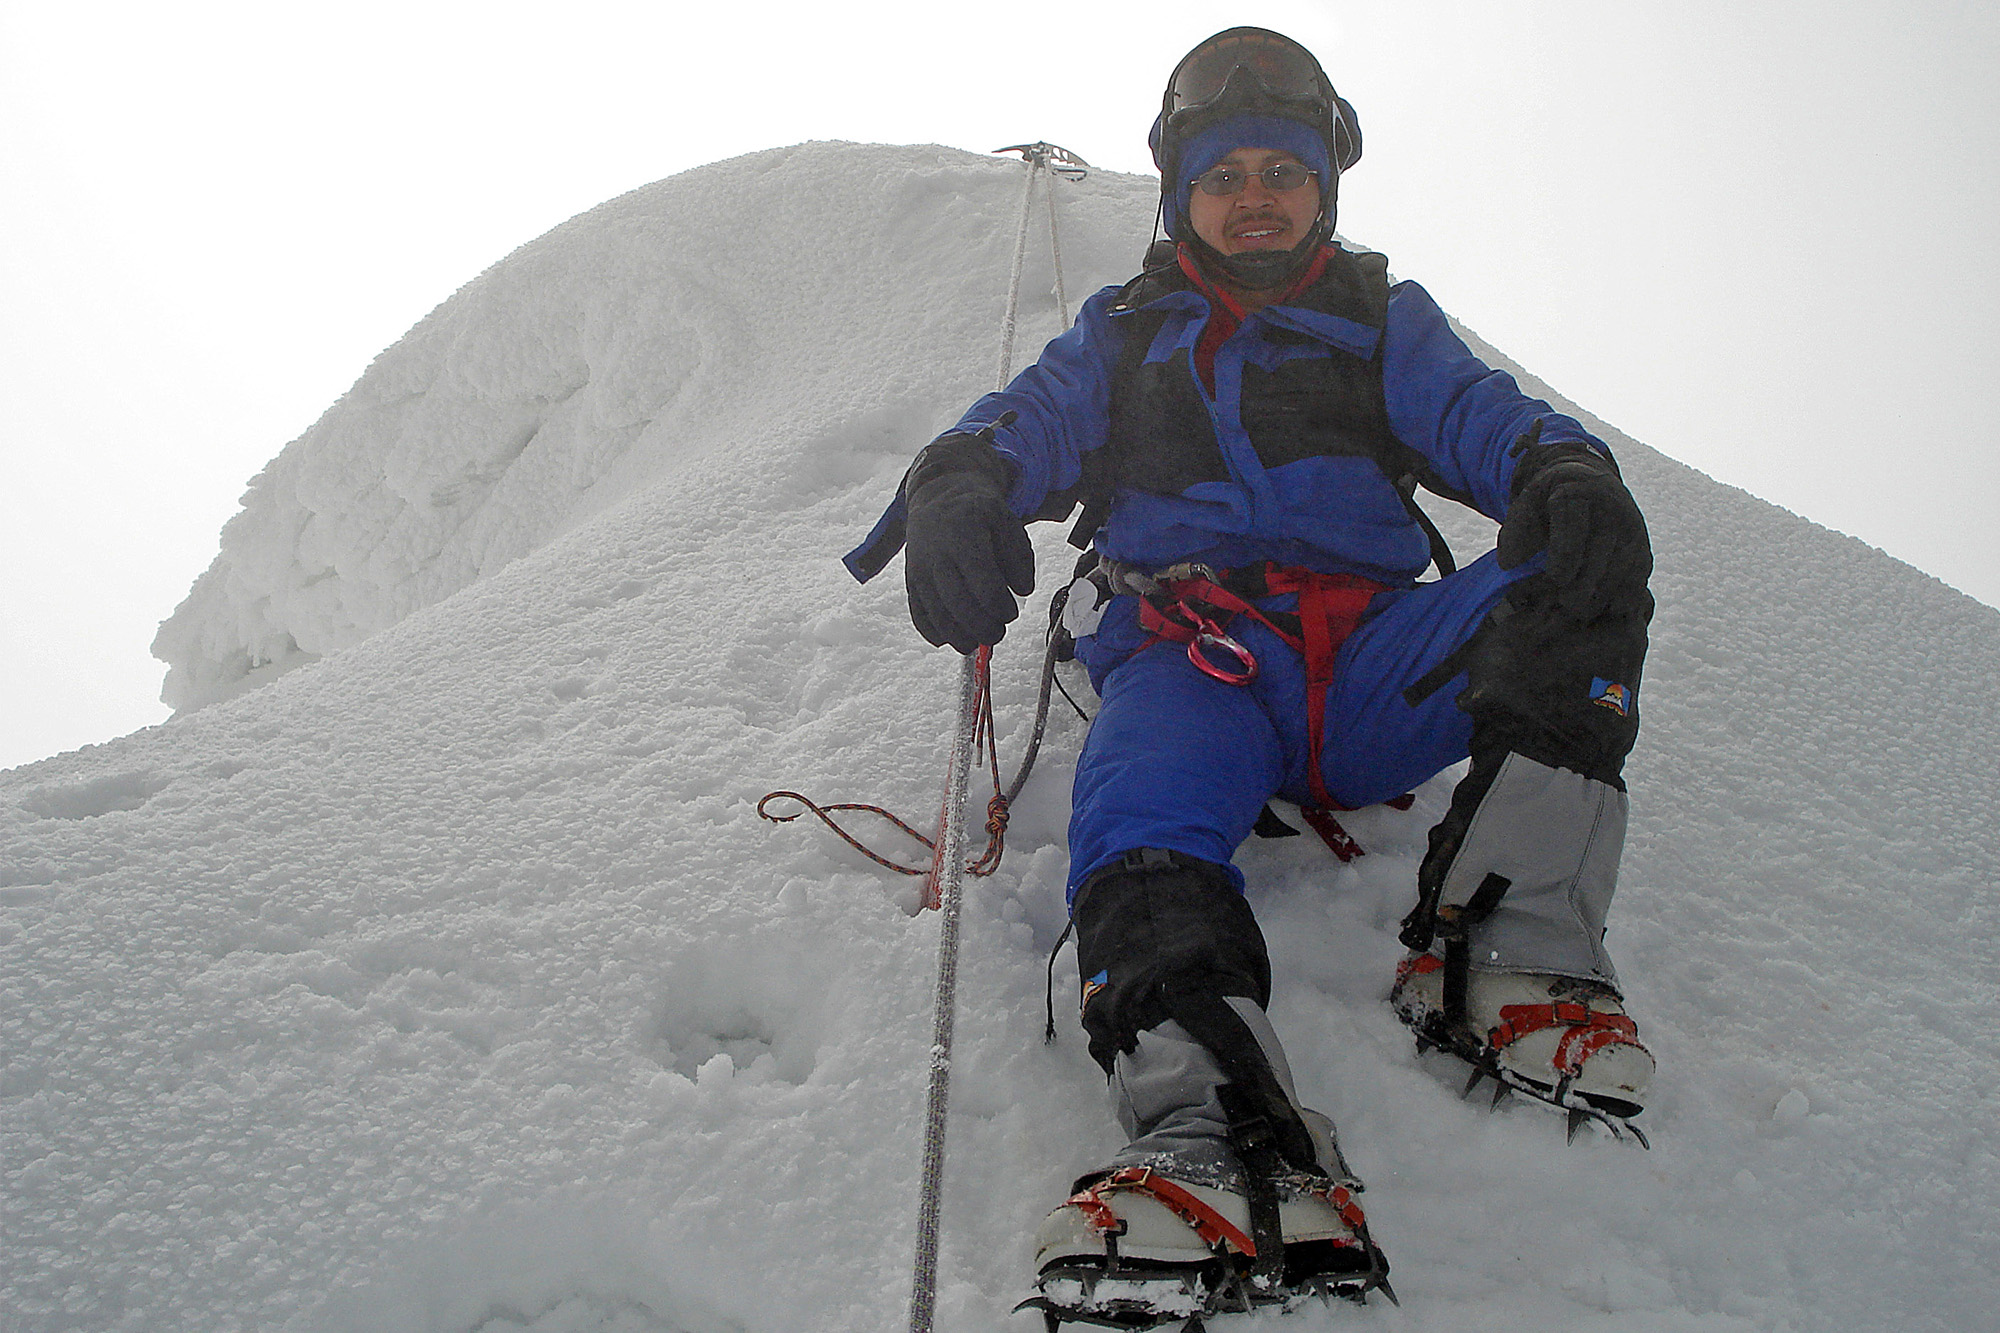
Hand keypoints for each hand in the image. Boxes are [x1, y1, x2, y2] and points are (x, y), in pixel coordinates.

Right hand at [902, 435, 1035, 651]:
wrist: (938, 497)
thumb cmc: (978, 513)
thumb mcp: (1007, 522)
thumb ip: (1020, 556)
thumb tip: (1024, 589)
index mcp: (965, 537)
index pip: (984, 586)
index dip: (1001, 607)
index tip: (1012, 612)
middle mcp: (937, 555)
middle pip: (960, 605)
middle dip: (983, 628)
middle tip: (998, 633)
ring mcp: (920, 569)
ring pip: (937, 614)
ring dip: (959, 637)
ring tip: (976, 643)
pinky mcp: (911, 581)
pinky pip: (918, 613)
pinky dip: (932, 632)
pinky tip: (948, 640)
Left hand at [1498, 433, 1650, 621]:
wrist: (1585, 482)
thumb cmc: (1546, 504)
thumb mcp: (1524, 509)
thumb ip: (1513, 534)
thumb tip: (1509, 564)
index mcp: (1575, 492)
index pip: (1573, 526)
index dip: (1566, 554)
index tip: (1556, 578)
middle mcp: (1609, 505)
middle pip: (1601, 549)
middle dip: (1585, 580)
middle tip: (1568, 606)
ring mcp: (1629, 524)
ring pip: (1623, 562)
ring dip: (1606, 591)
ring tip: (1584, 613)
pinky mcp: (1641, 542)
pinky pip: (1639, 570)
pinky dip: (1627, 592)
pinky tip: (1611, 610)